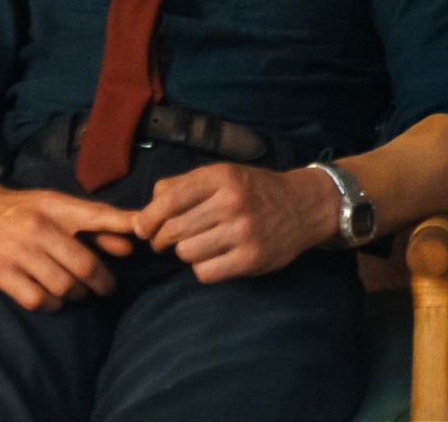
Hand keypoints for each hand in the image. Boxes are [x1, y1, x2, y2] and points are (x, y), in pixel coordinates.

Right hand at [0, 187, 136, 311]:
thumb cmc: (25, 211)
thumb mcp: (58, 208)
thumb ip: (95, 226)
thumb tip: (130, 246)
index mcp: (56, 206)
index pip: (97, 215)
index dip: (122, 225)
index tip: (144, 234)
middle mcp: (37, 227)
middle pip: (83, 264)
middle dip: (101, 282)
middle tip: (106, 288)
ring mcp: (16, 251)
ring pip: (62, 286)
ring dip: (76, 294)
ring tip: (77, 292)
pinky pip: (36, 300)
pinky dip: (51, 304)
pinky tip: (53, 299)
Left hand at [132, 163, 340, 283]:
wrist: (304, 206)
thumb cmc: (255, 191)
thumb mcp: (223, 174)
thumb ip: (183, 185)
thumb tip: (145, 211)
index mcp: (221, 178)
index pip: (168, 200)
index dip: (148, 218)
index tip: (143, 228)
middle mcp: (232, 202)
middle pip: (173, 230)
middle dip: (161, 239)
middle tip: (164, 242)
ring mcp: (243, 232)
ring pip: (186, 253)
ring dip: (186, 253)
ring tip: (198, 246)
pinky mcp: (251, 259)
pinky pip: (204, 272)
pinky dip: (203, 268)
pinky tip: (213, 258)